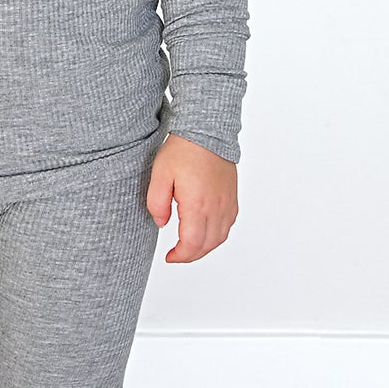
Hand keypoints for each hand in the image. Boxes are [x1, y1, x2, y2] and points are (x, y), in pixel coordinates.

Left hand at [145, 134, 237, 261]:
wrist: (207, 131)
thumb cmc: (184, 149)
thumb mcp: (159, 174)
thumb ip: (157, 203)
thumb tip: (161, 223)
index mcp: (197, 204)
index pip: (192, 243)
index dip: (180, 255)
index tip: (170, 256)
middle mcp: (216, 206)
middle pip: (207, 245)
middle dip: (191, 255)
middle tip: (177, 254)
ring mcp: (227, 202)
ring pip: (220, 237)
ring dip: (205, 247)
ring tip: (190, 246)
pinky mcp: (232, 197)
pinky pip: (228, 225)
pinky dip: (217, 235)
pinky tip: (206, 232)